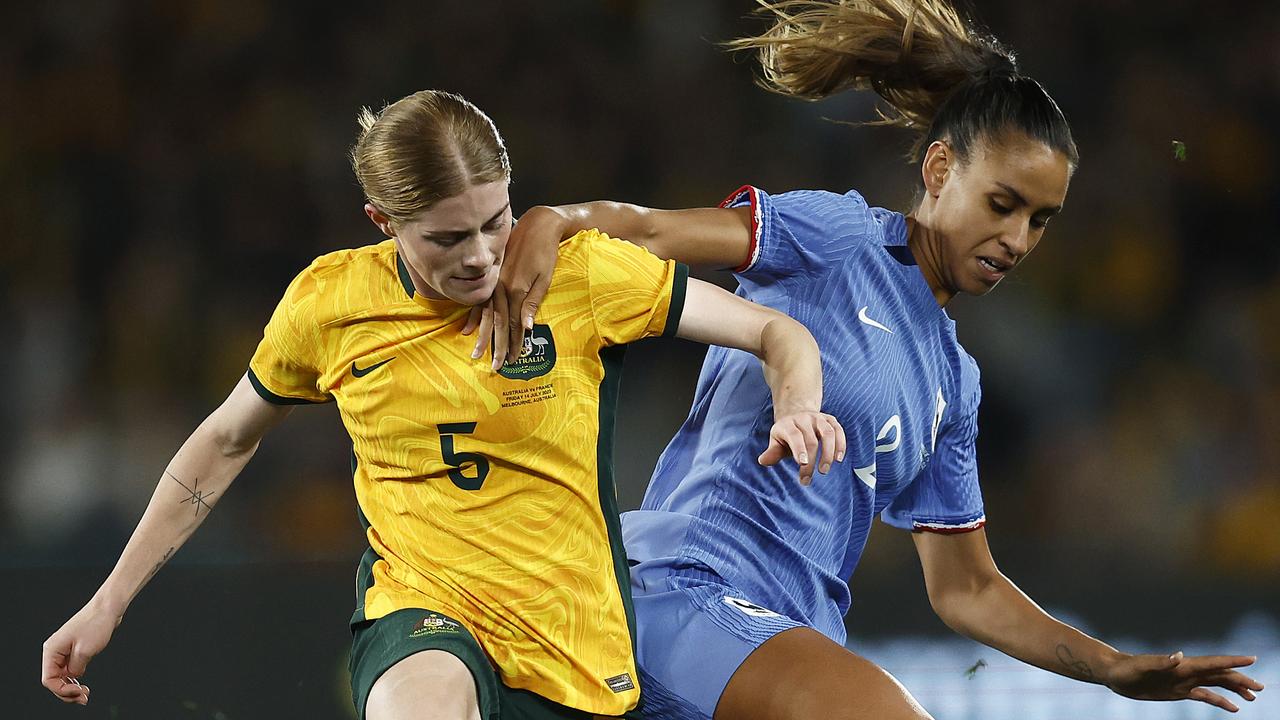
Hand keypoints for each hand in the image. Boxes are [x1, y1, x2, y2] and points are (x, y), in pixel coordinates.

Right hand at [41, 603, 119, 704]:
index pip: (48, 679)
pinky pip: (70, 669)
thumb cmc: (96, 624)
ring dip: (71, 687)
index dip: (61, 690)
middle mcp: (55, 651)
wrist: (108, 608)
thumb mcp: (85, 651)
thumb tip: (73, 677)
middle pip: (54, 680)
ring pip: (62, 676)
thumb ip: (75, 668)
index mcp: (52, 650)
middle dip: (67, 692)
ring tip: (85, 694)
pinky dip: (75, 679)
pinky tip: (83, 684)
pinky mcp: (74, 650)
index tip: (78, 692)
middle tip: (84, 698)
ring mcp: (64, 650)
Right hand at [462, 205, 562, 369]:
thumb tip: (525, 329)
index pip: (513, 324)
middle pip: (498, 323)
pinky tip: (468, 329)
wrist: (537, 225)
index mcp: (516, 289)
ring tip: (477, 352)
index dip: (513, 344)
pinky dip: (474, 316)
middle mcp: (501, 287)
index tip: (511, 361)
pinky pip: (480, 301)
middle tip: (495, 366)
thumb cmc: (545, 252)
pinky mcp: (492, 276)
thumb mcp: (544, 278)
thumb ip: (532, 303)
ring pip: (487, 314)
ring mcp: (494, 281)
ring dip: (484, 335)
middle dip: (497, 346)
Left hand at [758, 411, 845, 484]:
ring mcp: (818, 418)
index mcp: (788, 424)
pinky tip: (838, 459)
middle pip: (811, 439)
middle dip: (811, 461)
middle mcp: (804, 418)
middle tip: (807, 479)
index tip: (802, 463)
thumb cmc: (786, 434)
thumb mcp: (776, 441)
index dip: (799, 449)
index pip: (794, 435)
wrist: (797, 414)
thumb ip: (772, 452)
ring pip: (828, 433)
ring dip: (828, 453)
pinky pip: (839, 431)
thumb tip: (763, 461)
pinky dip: (841, 444)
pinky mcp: (830, 420)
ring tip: (824, 470)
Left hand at [1103, 650, 1263, 712]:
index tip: (1251, 660)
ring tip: (1253, 696)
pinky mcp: (1178, 692)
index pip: (1212, 663)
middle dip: (1241, 679)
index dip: (1232, 662)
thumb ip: (1161, 661)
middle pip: (1220, 675)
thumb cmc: (1127, 668)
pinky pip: (1205, 696)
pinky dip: (1220, 701)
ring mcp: (1184, 682)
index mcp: (1183, 665)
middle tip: (1261, 687)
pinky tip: (1233, 708)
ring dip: (1235, 689)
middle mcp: (1187, 672)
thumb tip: (1179, 656)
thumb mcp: (1142, 666)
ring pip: (1216, 685)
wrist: (1115, 674)